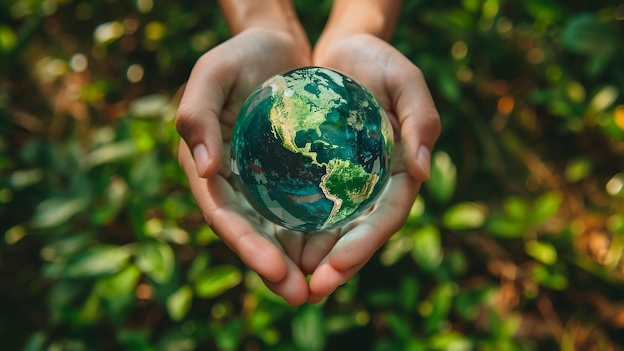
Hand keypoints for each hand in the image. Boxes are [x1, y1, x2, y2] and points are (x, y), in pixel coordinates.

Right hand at [176, 27, 312, 304]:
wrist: (274, 44)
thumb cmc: (240, 54)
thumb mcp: (213, 73)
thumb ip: (197, 116)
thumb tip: (204, 171)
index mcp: (206, 166)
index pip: (224, 214)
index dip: (246, 246)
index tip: (274, 269)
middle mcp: (231, 181)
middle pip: (250, 233)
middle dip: (272, 267)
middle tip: (301, 295)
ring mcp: (259, 181)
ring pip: (274, 230)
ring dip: (293, 261)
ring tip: (318, 288)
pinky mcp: (286, 174)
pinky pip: (297, 208)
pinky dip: (311, 233)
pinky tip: (333, 252)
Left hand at [303, 33, 440, 301]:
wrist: (346, 53)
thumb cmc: (379, 63)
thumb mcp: (406, 81)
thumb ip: (421, 119)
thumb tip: (423, 170)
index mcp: (402, 172)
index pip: (385, 218)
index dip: (363, 247)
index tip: (335, 269)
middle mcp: (376, 186)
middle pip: (357, 235)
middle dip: (335, 266)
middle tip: (308, 292)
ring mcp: (349, 184)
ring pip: (332, 231)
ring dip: (311, 259)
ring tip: (286, 282)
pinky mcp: (322, 176)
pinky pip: (310, 208)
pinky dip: (295, 230)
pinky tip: (273, 247)